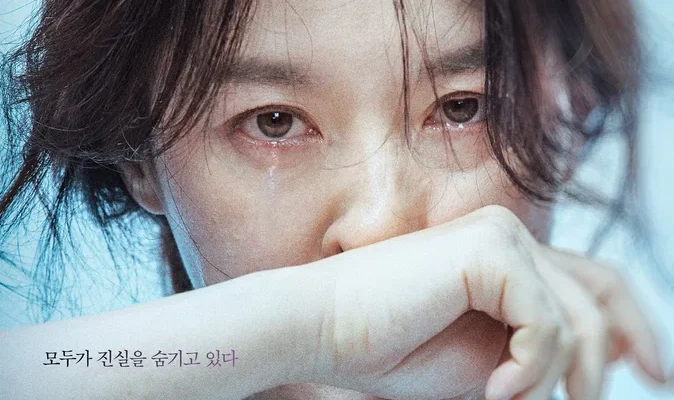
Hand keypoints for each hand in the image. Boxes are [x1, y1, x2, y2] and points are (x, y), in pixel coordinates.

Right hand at [300, 205, 668, 399]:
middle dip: (614, 353)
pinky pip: (544, 322)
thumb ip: (538, 353)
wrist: (325, 329)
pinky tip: (496, 390)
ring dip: (555, 377)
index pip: (592, 279)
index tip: (649, 371)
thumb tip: (599, 368)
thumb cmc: (391, 347)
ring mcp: (498, 236)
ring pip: (575, 318)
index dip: (632, 322)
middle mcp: (507, 233)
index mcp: (505, 254)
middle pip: (601, 294)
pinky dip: (530, 367)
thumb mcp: (484, 359)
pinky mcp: (487, 251)